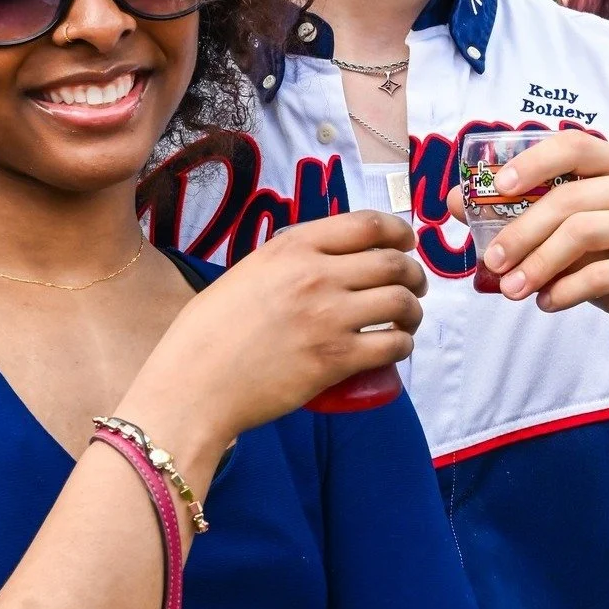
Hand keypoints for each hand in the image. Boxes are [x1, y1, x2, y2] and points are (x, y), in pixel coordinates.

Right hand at [128, 211, 426, 445]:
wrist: (194, 383)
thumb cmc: (210, 331)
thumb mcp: (249, 272)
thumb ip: (289, 260)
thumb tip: (326, 258)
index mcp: (293, 247)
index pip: (368, 224)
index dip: (399, 231)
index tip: (407, 242)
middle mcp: (316, 275)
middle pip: (394, 263)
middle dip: (414, 274)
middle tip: (413, 287)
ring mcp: (329, 317)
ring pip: (402, 303)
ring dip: (414, 311)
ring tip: (406, 320)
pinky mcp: (335, 360)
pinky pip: (393, 345)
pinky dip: (403, 345)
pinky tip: (396, 347)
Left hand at [446, 133, 608, 355]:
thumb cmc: (608, 258)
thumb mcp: (562, 231)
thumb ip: (516, 212)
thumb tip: (454, 202)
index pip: (572, 144)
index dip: (532, 161)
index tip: (497, 186)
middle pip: (568, 197)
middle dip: (521, 231)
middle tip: (490, 261)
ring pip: (582, 233)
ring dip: (537, 264)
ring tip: (511, 289)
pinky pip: (601, 274)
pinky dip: (564, 290)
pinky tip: (545, 303)